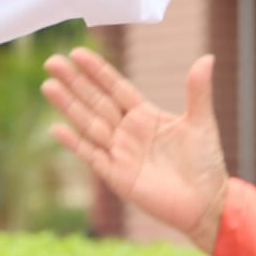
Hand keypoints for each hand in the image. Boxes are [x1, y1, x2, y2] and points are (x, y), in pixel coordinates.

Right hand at [43, 49, 229, 251]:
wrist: (207, 203)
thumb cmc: (206, 164)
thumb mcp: (201, 122)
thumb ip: (197, 91)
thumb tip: (206, 57)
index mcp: (144, 115)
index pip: (115, 87)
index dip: (97, 71)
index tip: (77, 53)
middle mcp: (127, 131)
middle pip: (95, 101)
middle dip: (74, 82)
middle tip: (52, 61)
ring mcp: (119, 153)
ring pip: (88, 124)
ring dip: (68, 106)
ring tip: (48, 85)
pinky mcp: (116, 175)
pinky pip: (91, 155)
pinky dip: (74, 143)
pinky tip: (56, 128)